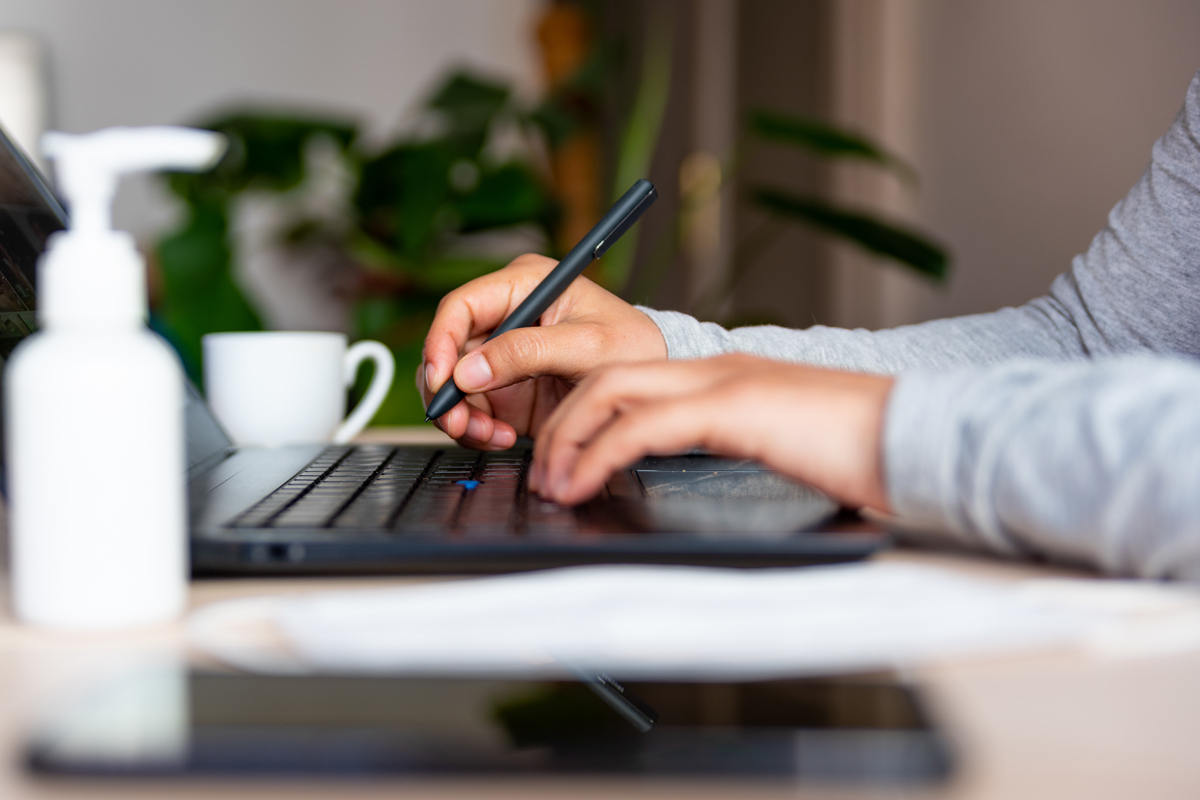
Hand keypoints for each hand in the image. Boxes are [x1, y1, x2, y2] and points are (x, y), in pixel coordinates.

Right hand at [419, 254, 667, 448]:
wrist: (649, 383)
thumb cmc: (630, 346)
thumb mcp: (586, 346)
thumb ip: (527, 353)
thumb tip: (468, 372)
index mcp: (523, 285)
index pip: (461, 306)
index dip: (440, 341)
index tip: (442, 380)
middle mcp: (504, 317)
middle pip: (447, 349)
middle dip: (447, 391)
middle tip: (460, 423)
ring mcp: (500, 354)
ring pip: (452, 384)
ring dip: (460, 415)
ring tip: (489, 435)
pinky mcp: (503, 388)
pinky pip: (470, 409)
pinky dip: (477, 429)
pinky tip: (502, 437)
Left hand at [529, 354, 893, 510]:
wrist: (922, 435)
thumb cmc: (863, 452)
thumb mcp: (782, 449)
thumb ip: (735, 451)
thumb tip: (688, 484)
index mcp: (726, 376)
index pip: (632, 377)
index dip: (585, 413)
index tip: (564, 457)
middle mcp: (718, 367)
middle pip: (606, 376)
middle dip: (562, 423)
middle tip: (543, 472)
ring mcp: (725, 380)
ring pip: (612, 388)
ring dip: (569, 437)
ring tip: (552, 483)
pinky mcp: (736, 406)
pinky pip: (644, 424)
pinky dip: (600, 453)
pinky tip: (584, 482)